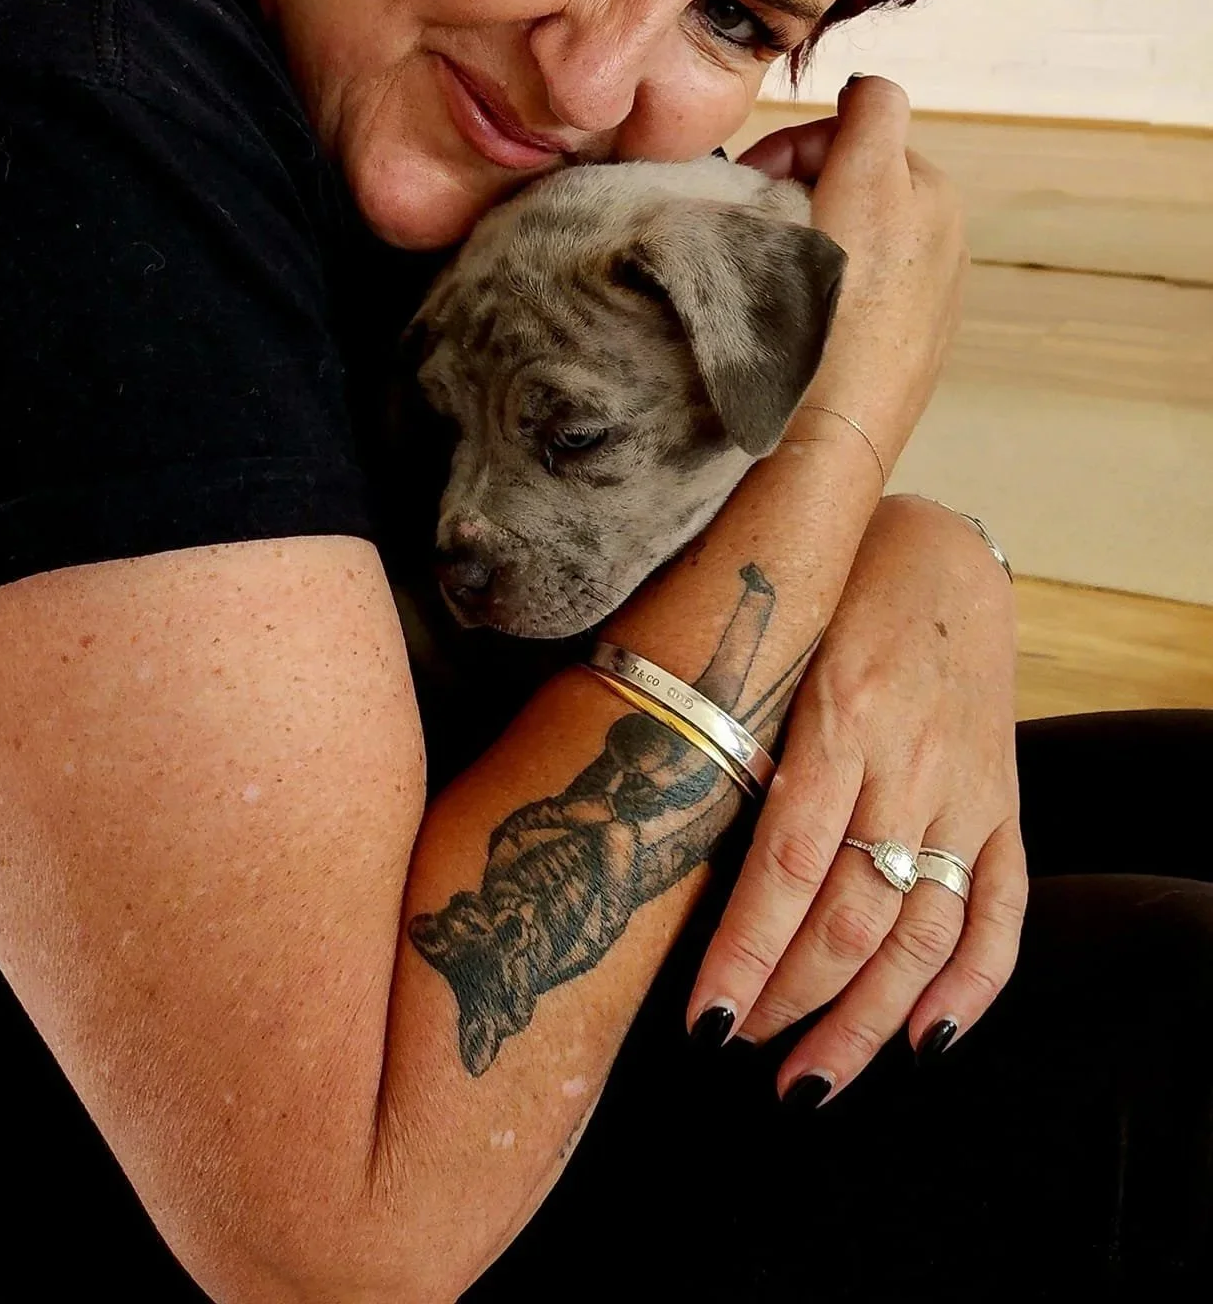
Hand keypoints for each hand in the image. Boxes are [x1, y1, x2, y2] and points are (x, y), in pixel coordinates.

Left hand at [684, 494, 1025, 1100]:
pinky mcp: (1005, 806)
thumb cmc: (830, 592)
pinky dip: (968, 988)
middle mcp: (908, 763)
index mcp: (838, 717)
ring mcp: (967, 792)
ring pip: (921, 936)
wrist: (945, 552)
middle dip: (789, 999)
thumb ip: (721, 722)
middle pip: (851, 919)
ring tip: (807, 1078)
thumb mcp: (770, 642)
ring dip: (864, 1023)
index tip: (702, 1020)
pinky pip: (1002, 915)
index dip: (745, 953)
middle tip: (737, 1044)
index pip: (787, 866)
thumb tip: (625, 809)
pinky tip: (922, 1040)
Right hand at [737, 76, 966, 469]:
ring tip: (775, 266)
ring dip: (814, 232)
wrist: (838, 421)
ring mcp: (929, 294)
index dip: (797, 143)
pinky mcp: (909, 345)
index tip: (754, 177)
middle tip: (755, 221)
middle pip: (857, 178)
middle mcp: (943, 235)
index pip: (858, 123)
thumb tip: (867, 87)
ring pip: (855, 231)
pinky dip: (829, 281)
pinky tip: (805, 310)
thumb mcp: (863, 177)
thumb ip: (871, 112)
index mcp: (931, 189)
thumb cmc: (844, 296)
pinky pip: (860, 286)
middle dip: (804, 186)